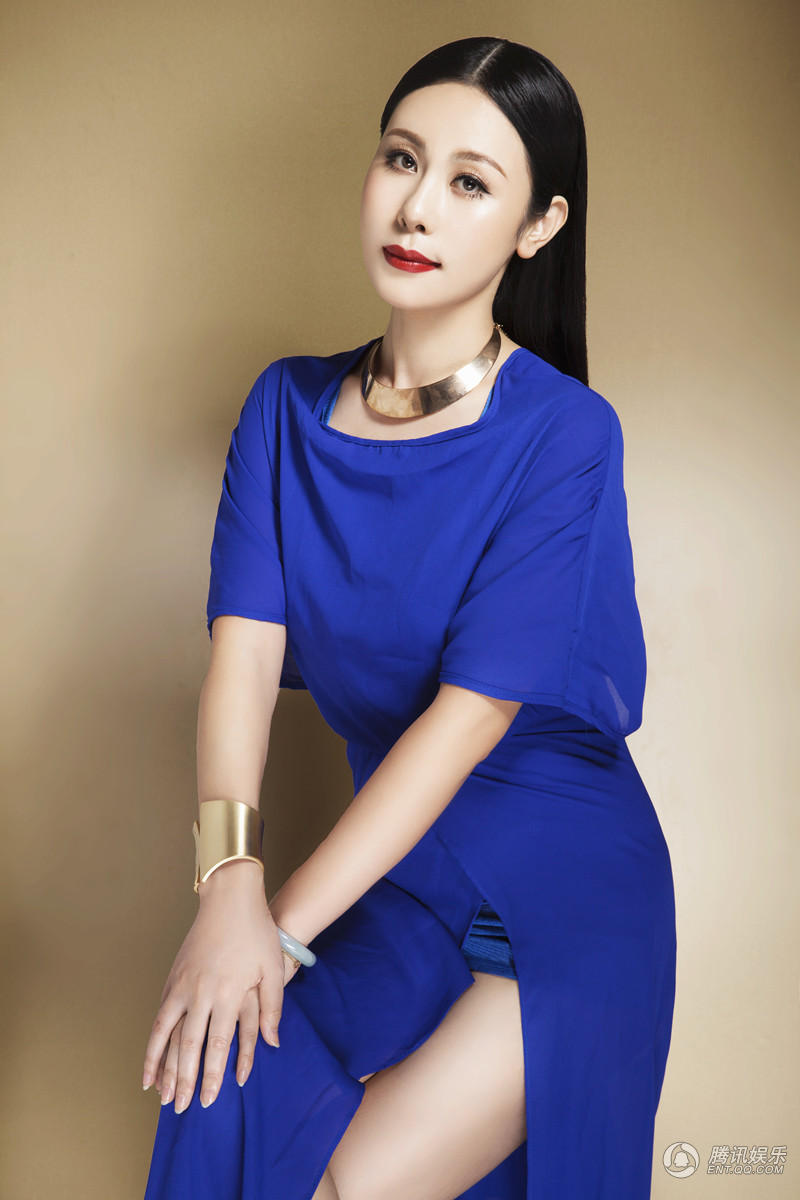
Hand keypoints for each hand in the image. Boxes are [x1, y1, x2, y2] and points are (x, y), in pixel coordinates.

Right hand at [142, 862, 286, 1112]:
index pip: (219, 1045)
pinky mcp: (173, 978)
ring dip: (161, 1067)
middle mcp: (202, 994)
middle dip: (185, 1080)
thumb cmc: (256, 932)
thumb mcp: (273, 969)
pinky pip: (160, 1018)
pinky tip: (150, 1060)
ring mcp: (183, 986)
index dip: (216, 1074)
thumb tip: (272, 1044)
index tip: (212, 1098)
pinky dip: (153, 1042)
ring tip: (159, 1095)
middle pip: (190, 1046)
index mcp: (229, 994)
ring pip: (167, 1036)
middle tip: (183, 1108)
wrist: (229, 899)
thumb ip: (272, 1009)